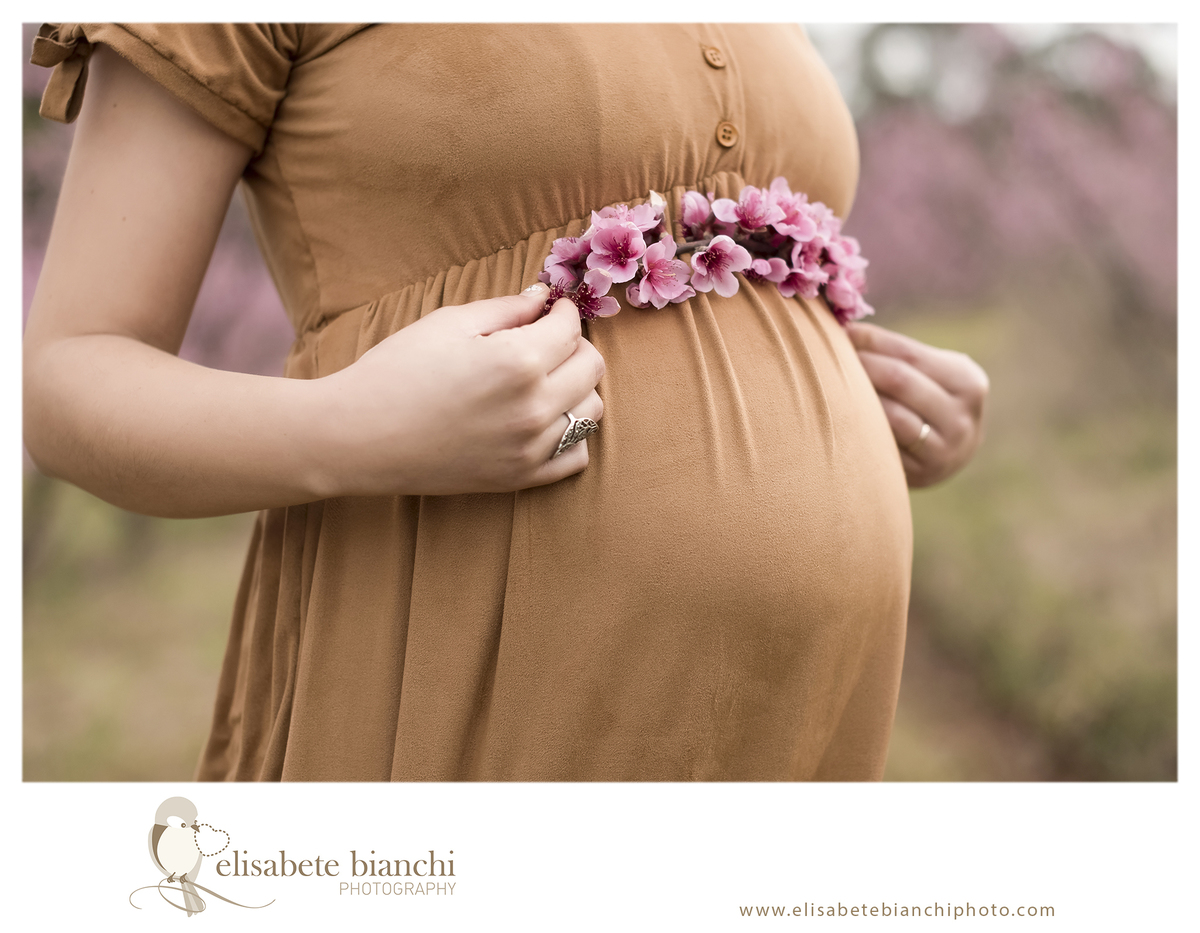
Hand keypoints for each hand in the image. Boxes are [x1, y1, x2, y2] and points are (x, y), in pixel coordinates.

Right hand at [316, 282, 605, 495]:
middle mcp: (534, 407)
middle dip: (575, 346)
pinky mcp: (520, 478)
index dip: (565, 311)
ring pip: (590, 412)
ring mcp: (530, 448)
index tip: (554, 308)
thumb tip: (543, 298)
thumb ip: (505, 309)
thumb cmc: (396, 371)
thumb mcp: (448, 323)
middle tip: (548, 341)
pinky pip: (575, 456)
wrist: (359, 436)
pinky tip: (544, 420)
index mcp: (519, 361)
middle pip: (591, 368)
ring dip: (577, 389)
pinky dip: (571, 435)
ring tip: (546, 380)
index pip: (571, 329)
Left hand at [846, 322, 988, 487]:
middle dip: (860, 364)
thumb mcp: (932, 373)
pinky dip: (860, 425)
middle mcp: (963, 417)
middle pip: (898, 380)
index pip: (909, 353)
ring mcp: (945, 450)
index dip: (871, 340)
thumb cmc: (928, 400)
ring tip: (831, 382)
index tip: (842, 331)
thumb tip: (845, 323)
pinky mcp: (922, 473)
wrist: (949, 454)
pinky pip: (883, 444)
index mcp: (968, 381)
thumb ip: (900, 353)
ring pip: (890, 414)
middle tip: (828, 355)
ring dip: (856, 395)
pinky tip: (841, 414)